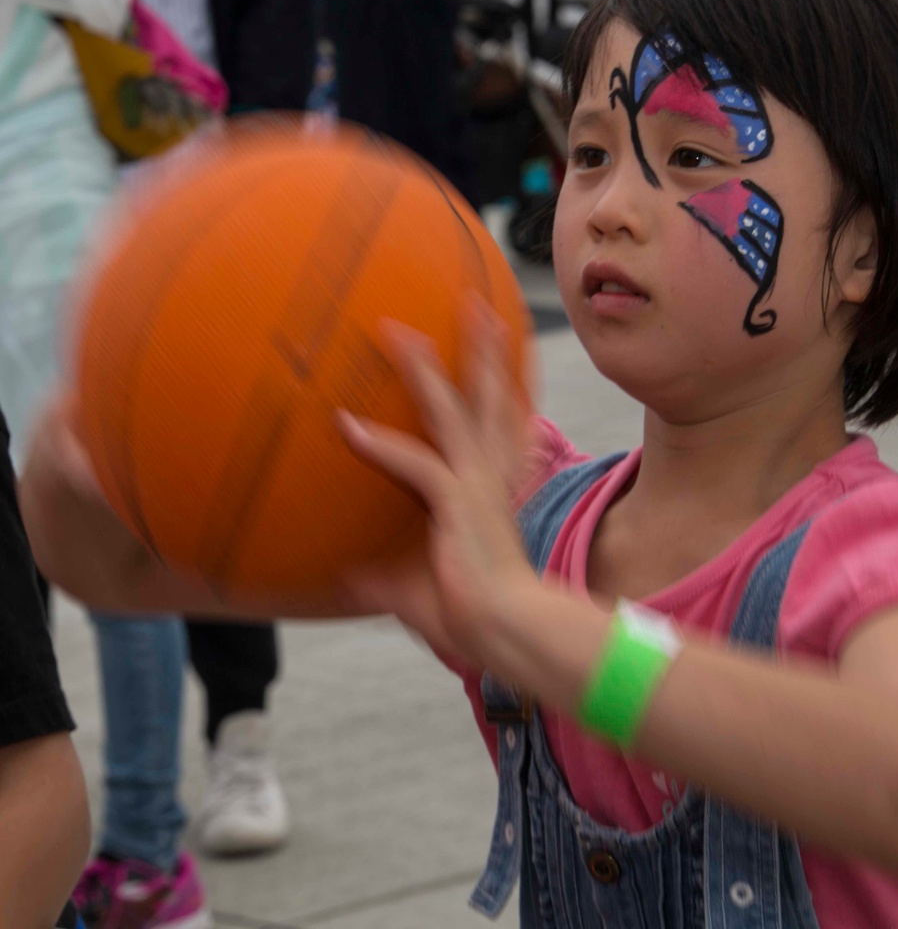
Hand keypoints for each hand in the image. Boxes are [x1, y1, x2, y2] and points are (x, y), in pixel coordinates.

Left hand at [336, 303, 540, 667]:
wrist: (510, 632)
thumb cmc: (477, 615)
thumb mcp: (420, 587)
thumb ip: (385, 575)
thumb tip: (347, 576)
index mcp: (493, 487)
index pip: (503, 423)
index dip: (505, 384)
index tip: (503, 351)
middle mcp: (490, 475)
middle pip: (490, 398)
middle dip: (484, 350)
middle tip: (477, 306)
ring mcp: (475, 485)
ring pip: (453, 411)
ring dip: (426, 369)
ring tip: (400, 330)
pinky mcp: (457, 503)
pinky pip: (415, 464)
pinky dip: (381, 444)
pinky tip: (347, 426)